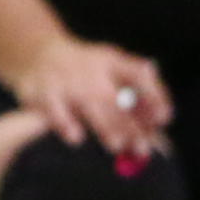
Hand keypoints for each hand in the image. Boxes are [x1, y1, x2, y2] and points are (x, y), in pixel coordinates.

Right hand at [16, 35, 170, 162]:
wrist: (35, 50)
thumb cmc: (83, 67)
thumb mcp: (111, 65)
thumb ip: (138, 88)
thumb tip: (162, 118)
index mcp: (110, 61)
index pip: (138, 74)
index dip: (153, 95)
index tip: (164, 118)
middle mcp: (88, 69)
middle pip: (114, 98)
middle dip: (130, 125)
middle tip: (142, 148)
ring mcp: (64, 80)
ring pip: (88, 105)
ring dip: (105, 126)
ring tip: (117, 145)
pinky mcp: (42, 92)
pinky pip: (55, 111)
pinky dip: (65, 124)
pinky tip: (76, 137)